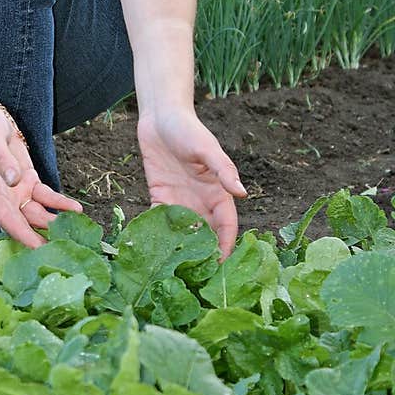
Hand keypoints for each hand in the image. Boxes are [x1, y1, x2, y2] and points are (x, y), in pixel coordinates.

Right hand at [0, 103, 82, 247]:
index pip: (5, 217)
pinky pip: (46, 197)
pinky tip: (76, 209)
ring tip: (75, 232)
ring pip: (37, 213)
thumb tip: (14, 179)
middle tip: (61, 250)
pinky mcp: (29, 182)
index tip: (37, 247)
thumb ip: (2, 159)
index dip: (21, 233)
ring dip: (54, 223)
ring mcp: (16, 191)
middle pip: (23, 221)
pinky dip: (60, 204)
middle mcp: (2, 196)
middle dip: (41, 236)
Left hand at [136, 107, 246, 258]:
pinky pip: (159, 219)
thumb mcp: (208, 149)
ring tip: (174, 271)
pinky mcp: (159, 195)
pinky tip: (151, 249)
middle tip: (196, 277)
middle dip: (203, 254)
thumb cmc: (189, 129)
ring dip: (181, 248)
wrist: (160, 116)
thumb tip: (243, 193)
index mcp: (218, 192)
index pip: (227, 226)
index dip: (225, 245)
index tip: (221, 265)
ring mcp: (180, 200)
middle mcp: (200, 201)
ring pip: (183, 231)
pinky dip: (157, 233)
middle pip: (205, 233)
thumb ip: (224, 170)